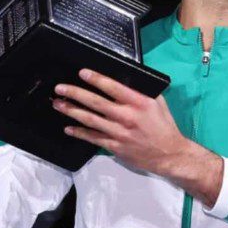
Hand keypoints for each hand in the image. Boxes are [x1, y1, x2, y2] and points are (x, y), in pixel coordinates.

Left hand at [53, 69, 222, 205]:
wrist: (169, 154)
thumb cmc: (164, 126)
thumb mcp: (159, 104)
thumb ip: (143, 92)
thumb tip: (128, 79)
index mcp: (139, 103)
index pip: (114, 87)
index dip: (96, 79)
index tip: (82, 73)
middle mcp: (127, 116)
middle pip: (96, 103)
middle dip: (76, 94)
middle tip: (60, 88)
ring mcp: (119, 132)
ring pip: (90, 119)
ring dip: (72, 111)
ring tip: (58, 104)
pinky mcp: (114, 146)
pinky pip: (93, 138)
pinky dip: (79, 133)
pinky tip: (68, 128)